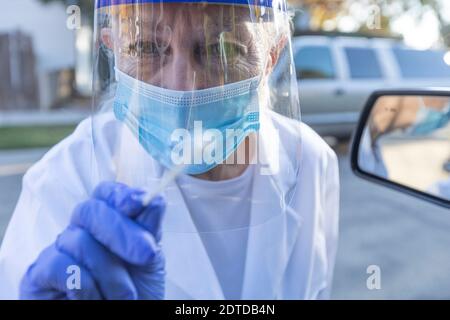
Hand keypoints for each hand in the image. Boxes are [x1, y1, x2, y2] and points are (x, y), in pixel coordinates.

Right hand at [19, 182, 165, 299]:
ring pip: (79, 241)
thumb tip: (154, 196)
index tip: (139, 204)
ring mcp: (58, 251)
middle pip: (90, 210)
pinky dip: (85, 285)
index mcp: (106, 222)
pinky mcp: (38, 274)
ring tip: (126, 295)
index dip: (120, 194)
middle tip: (146, 255)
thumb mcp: (149, 256)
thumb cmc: (137, 291)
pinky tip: (96, 297)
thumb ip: (149, 226)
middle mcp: (80, 231)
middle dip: (122, 232)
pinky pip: (60, 266)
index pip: (105, 193)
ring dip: (110, 273)